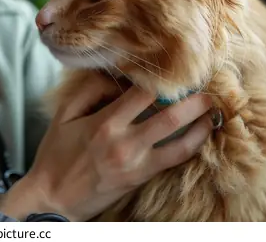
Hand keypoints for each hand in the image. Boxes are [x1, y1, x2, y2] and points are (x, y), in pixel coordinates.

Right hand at [0, 74, 213, 220]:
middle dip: (193, 101)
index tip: (171, 68)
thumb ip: (89, 91)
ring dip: (201, 125)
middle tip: (208, 88)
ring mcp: (136, 163)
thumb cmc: (56, 153)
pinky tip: (201, 135)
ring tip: (212, 111)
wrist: (53, 197)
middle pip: (169, 116)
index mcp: (104, 123)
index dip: (160, 78)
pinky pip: (174, 160)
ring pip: (181, 142)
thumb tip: (115, 75)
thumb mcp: (63, 115)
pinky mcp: (141, 178)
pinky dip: (192, 145)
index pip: (142, 93)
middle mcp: (124, 143)